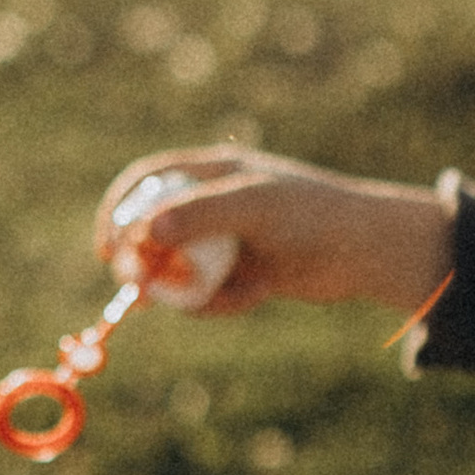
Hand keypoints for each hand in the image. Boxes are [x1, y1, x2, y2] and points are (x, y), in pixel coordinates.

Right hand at [95, 144, 452, 316]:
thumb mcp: (253, 207)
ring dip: (191, 292)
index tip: (108, 249)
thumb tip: (144, 230)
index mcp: (214, 172)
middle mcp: (215, 204)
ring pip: (180, 271)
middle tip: (143, 291)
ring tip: (234, 295)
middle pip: (155, 233)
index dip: (119, 211)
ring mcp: (228, 240)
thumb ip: (199, 215)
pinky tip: (257, 296)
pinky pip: (208, 294)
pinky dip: (221, 302)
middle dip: (147, 264)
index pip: (147, 182)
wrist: (366, 252)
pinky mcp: (243, 273)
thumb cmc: (312, 215)